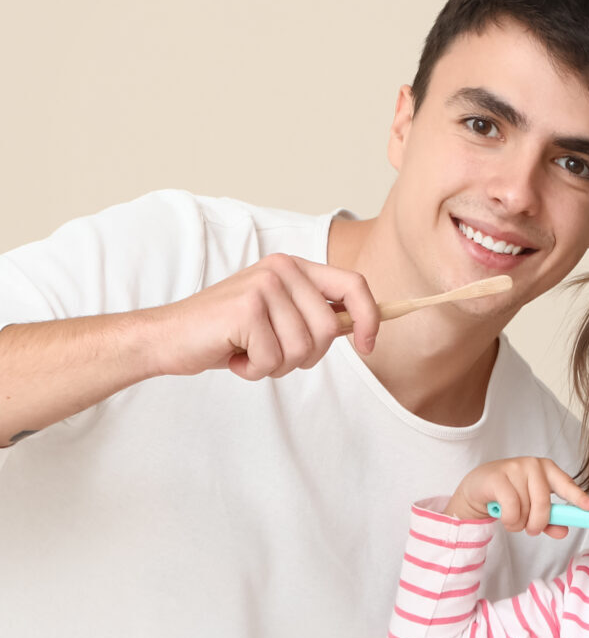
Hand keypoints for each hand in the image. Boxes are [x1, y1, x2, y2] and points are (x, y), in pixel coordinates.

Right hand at [146, 254, 379, 378]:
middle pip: (327, 329)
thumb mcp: (278, 318)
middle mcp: (281, 269)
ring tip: (249, 352)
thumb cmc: (226, 333)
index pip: (353, 285)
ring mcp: (263, 286)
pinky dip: (254, 370)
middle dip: (304, 356)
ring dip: (275, 365)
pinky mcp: (246, 309)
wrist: (168, 338)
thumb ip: (316, 316)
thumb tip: (363, 326)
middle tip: (270, 353)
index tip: (369, 347)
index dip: (370, 318)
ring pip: (301, 349)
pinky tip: (234, 356)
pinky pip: (272, 359)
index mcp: (294, 267)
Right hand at [448, 456, 588, 536]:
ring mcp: (515, 468)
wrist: (477, 489)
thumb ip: (550, 520)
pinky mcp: (498, 477)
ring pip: (526, 509)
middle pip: (544, 503)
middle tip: (531, 531)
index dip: (580, 498)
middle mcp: (533, 465)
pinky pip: (511, 508)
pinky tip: (503, 517)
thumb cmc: (509, 496)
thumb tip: (563, 531)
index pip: (567, 485)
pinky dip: (509, 520)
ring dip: (519, 523)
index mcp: (547, 470)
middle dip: (538, 523)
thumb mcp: (532, 509)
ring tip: (511, 518)